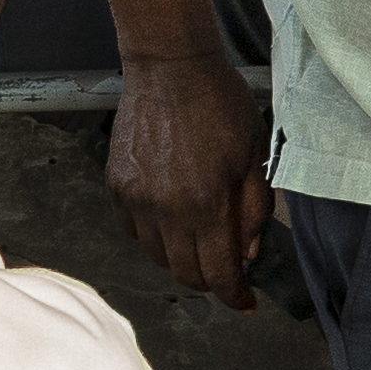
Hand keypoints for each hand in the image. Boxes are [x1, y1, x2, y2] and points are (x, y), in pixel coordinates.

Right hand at [107, 49, 274, 307]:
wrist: (170, 68)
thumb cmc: (220, 105)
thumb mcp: (254, 156)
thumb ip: (254, 210)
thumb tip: (247, 252)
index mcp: (206, 204)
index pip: (219, 273)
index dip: (234, 295)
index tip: (244, 302)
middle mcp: (166, 209)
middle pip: (184, 273)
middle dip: (209, 278)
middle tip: (224, 267)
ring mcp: (136, 199)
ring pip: (157, 255)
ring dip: (180, 256)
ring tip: (197, 233)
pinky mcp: (116, 185)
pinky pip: (134, 230)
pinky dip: (153, 234)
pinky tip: (170, 214)